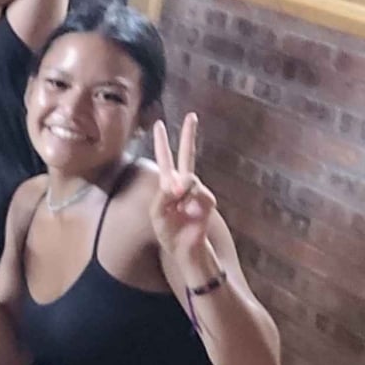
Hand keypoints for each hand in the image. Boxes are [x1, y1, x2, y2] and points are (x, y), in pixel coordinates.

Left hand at [151, 114, 215, 259]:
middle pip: (187, 155)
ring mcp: (198, 191)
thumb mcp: (156, 213)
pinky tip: (190, 214)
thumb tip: (182, 182)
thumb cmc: (168, 232)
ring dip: (180, 195)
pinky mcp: (208, 201)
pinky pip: (198, 194)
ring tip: (178, 211)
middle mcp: (184, 184)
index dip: (162, 143)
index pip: (165, 159)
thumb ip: (163, 195)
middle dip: (189, 136)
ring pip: (189, 180)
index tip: (159, 124)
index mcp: (168, 184)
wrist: (185, 248)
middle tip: (191, 115)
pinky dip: (191, 203)